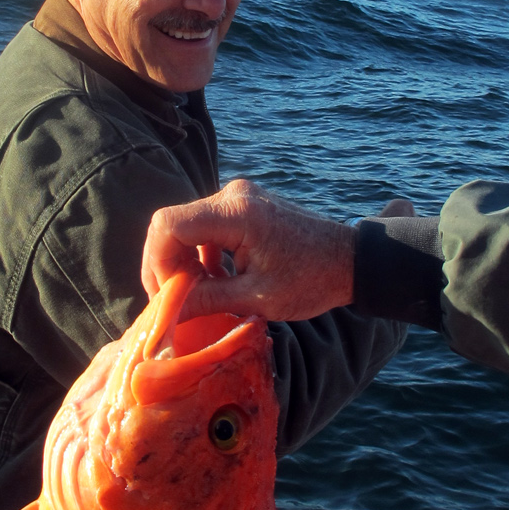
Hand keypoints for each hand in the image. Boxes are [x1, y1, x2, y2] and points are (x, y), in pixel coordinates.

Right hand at [141, 181, 415, 320]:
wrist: (352, 261)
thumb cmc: (312, 280)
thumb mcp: (256, 299)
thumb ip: (207, 301)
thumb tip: (166, 313)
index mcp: (235, 213)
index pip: (168, 226)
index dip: (156, 262)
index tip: (165, 296)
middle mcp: (233, 195)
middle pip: (173, 224)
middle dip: (167, 265)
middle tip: (174, 302)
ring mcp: (239, 198)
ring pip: (187, 227)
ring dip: (185, 263)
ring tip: (197, 296)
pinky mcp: (245, 207)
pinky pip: (206, 227)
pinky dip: (202, 255)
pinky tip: (215, 282)